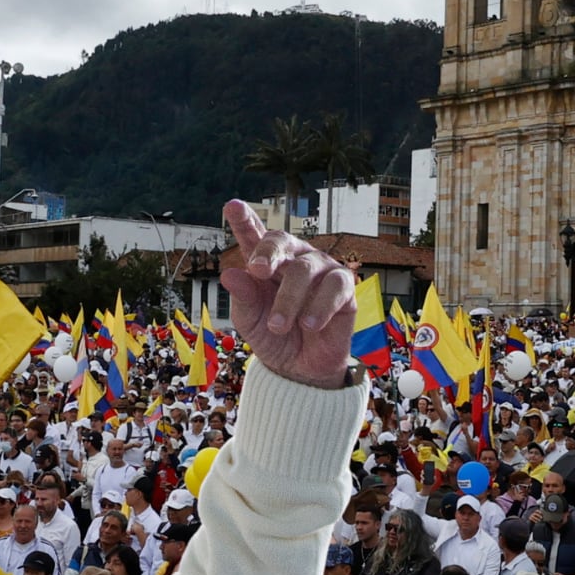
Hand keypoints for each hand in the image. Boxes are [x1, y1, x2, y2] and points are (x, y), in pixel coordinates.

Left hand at [217, 201, 355, 387]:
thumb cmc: (273, 335)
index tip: (232, 206)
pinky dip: (319, 307)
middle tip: (258, 270)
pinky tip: (309, 325)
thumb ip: (243, 298)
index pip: (256, 236)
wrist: (299, 367)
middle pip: (282, 240)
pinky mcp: (345, 289)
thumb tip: (229, 274)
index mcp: (267, 264)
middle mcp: (295, 260)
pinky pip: (336, 287)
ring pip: (306, 269)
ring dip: (289, 299)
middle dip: (268, 252)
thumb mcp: (250, 320)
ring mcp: (321, 271)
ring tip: (278, 326)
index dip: (245, 220)